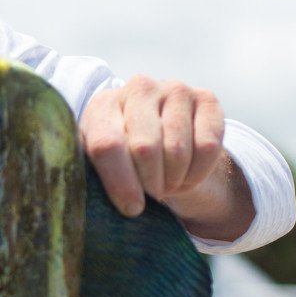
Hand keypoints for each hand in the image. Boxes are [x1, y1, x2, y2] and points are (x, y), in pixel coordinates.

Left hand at [80, 76, 225, 217]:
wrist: (162, 143)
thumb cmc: (123, 160)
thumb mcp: (99, 167)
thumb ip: (90, 177)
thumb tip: (88, 203)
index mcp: (102, 105)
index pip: (107, 144)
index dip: (120, 181)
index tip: (132, 208)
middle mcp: (138, 88)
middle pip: (144, 149)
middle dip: (150, 184)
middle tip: (150, 194)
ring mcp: (175, 89)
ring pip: (178, 151)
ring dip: (174, 180)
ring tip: (166, 184)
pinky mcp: (206, 99)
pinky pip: (208, 147)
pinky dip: (198, 173)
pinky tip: (186, 174)